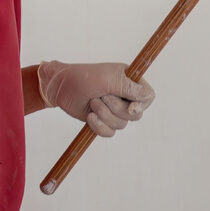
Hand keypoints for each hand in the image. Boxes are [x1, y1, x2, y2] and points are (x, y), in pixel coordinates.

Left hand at [37, 60, 153, 138]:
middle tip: (102, 96)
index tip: (130, 108)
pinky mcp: (104, 121)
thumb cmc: (83, 77)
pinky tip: (89, 116)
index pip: (148, 96)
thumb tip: (149, 96)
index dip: (142, 104)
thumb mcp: (108, 79)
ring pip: (122, 125)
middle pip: (136, 114)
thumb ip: (129, 88)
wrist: (60, 88)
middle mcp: (124, 95)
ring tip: (92, 103)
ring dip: (105, 115)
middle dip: (117, 109)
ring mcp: (114, 109)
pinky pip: (110, 133)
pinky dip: (99, 126)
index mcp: (129, 80)